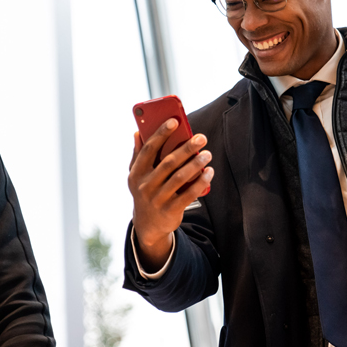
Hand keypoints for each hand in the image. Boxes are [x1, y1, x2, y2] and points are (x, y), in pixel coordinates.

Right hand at [128, 118, 213, 271]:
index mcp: (137, 173)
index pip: (149, 149)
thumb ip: (138, 154)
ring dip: (196, 164)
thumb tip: (137, 132)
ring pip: (179, 178)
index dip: (161, 134)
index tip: (174, 121)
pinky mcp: (170, 211)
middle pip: (168, 163)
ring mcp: (157, 199)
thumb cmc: (146, 191)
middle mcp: (145, 186)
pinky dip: (200, 182)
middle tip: (201, 138)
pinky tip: (209, 172)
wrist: (148, 225)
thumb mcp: (137, 175)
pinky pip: (188, 194)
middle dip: (186, 148)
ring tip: (207, 154)